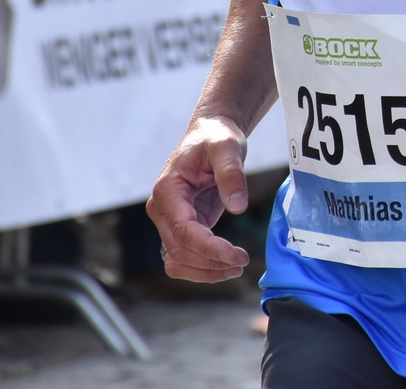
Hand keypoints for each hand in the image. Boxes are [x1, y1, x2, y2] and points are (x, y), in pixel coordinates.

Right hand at [147, 116, 251, 282]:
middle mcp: (162, 209)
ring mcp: (169, 220)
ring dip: (205, 271)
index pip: (184, 231)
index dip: (210, 249)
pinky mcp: (181, 226)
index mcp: (168, 191)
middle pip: (180, 251)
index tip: (237, 256)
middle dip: (211, 263)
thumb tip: (238, 207)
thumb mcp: (228, 147)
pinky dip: (203, 266)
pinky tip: (226, 263)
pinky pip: (186, 256)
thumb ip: (232, 174)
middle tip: (243, 261)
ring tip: (236, 267)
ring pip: (178, 261)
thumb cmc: (216, 138)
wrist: (210, 134)